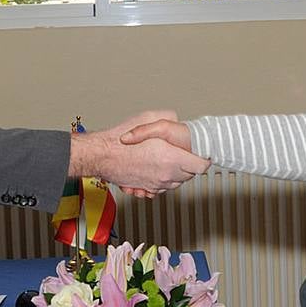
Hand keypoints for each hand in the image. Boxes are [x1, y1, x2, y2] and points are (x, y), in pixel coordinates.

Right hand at [70, 111, 207, 195]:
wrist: (101, 155)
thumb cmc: (121, 139)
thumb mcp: (149, 118)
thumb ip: (169, 118)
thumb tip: (178, 120)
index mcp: (171, 159)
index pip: (201, 166)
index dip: (203, 159)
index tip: (202, 154)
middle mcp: (166, 175)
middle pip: (189, 175)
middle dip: (188, 165)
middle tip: (183, 153)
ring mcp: (156, 184)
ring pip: (176, 183)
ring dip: (176, 173)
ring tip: (168, 159)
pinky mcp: (147, 188)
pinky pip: (162, 188)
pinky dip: (162, 180)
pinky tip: (155, 168)